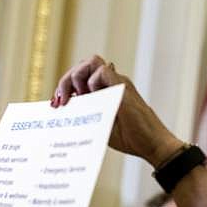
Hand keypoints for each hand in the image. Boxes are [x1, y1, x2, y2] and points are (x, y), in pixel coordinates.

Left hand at [52, 55, 183, 166]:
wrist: (151, 144)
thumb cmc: (130, 138)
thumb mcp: (99, 124)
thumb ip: (85, 113)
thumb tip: (65, 106)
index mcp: (105, 91)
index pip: (80, 76)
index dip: (64, 86)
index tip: (55, 104)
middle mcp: (111, 83)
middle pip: (83, 65)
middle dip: (65, 80)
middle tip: (60, 101)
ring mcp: (117, 83)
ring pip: (92, 61)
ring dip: (77, 76)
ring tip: (77, 97)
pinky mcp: (123, 87)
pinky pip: (103, 71)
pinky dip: (92, 83)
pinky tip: (92, 99)